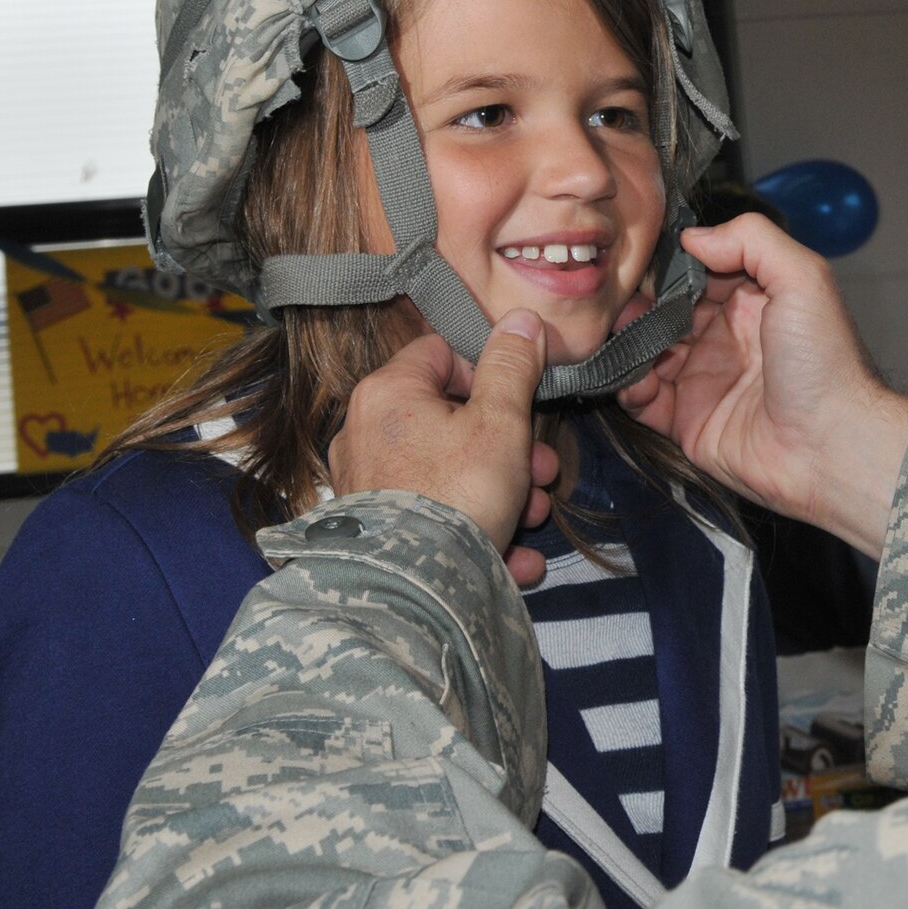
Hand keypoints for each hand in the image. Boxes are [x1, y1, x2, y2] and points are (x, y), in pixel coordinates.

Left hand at [330, 309, 561, 586]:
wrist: (413, 590)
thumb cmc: (458, 494)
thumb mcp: (500, 422)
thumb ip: (512, 367)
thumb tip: (521, 318)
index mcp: (388, 393)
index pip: (440, 352)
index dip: (489, 373)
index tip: (521, 402)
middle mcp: (364, 433)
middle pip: (450, 419)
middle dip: (510, 446)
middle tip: (542, 471)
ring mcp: (366, 485)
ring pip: (448, 472)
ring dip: (502, 491)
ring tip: (533, 518)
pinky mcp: (376, 530)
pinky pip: (434, 516)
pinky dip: (473, 529)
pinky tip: (511, 557)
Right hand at [618, 215, 907, 558]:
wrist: (830, 446)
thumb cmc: (825, 361)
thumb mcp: (804, 279)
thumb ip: (753, 240)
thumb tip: (692, 237)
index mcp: (752, 301)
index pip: (698, 271)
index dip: (670, 264)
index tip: (640, 256)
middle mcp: (726, 337)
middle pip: (665, 310)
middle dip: (640, 300)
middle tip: (616, 295)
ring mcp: (705, 379)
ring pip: (647, 351)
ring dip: (627, 339)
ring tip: (616, 332)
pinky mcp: (688, 421)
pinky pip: (643, 400)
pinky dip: (627, 385)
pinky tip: (629, 373)